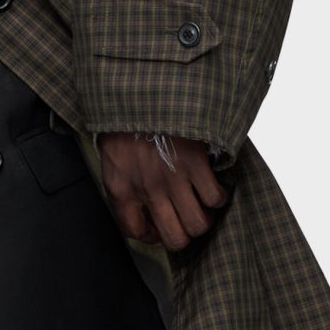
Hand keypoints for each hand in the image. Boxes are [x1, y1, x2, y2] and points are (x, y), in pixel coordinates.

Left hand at [96, 133, 229, 248]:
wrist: (142, 91)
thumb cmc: (126, 123)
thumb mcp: (112, 159)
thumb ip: (122, 189)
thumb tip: (141, 214)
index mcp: (122, 189)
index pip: (135, 232)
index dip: (150, 236)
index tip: (158, 228)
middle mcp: (148, 190)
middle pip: (175, 239)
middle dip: (184, 236)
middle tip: (185, 221)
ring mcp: (173, 178)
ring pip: (198, 224)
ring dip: (203, 219)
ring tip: (201, 205)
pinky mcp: (195, 163)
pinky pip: (214, 198)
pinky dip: (217, 197)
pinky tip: (211, 185)